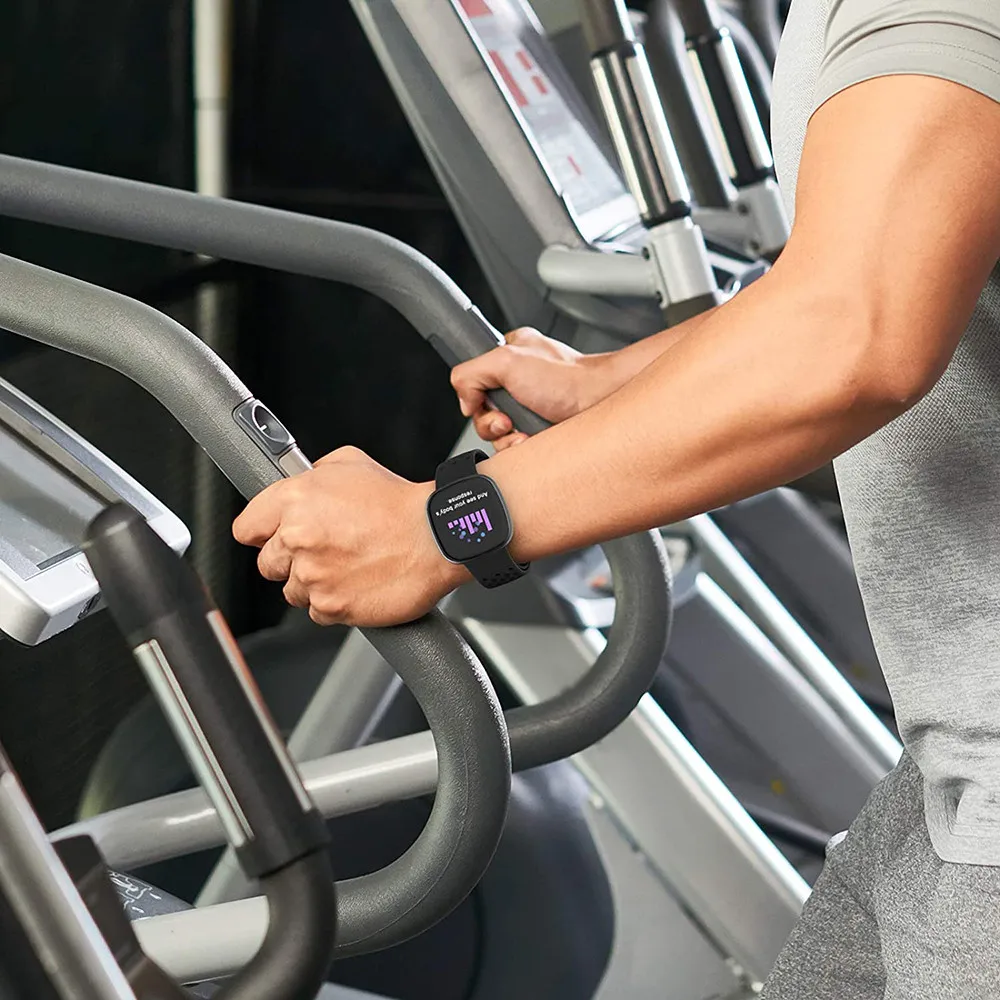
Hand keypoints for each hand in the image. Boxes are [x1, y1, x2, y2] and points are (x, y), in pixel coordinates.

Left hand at [232, 447, 464, 626]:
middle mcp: (297, 538)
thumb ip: (315, 472)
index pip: (246, 527)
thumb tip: (302, 479)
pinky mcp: (331, 606)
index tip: (270, 537)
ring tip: (347, 567)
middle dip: (290, 560)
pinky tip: (357, 584)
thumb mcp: (351, 462)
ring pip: (292, 591)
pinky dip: (335, 603)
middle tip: (323, 551)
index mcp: (295, 499)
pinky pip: (318, 612)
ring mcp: (313, 575)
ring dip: (314, 583)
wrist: (437, 537)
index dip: (261, 532)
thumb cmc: (401, 503)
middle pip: (267, 563)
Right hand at [450, 328, 619, 450]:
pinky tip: (532, 441)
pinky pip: (516, 448)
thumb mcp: (506, 359)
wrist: (599, 401)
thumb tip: (464, 400)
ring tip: (523, 432)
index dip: (476, 398)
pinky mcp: (539, 431)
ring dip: (506, 439)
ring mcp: (529, 409)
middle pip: (482, 414)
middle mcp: (517, 383)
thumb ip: (470, 373)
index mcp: (508, 357)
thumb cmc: (568, 378)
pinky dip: (520, 449)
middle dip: (491, 423)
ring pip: (498, 435)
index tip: (485, 403)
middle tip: (508, 420)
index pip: (473, 382)